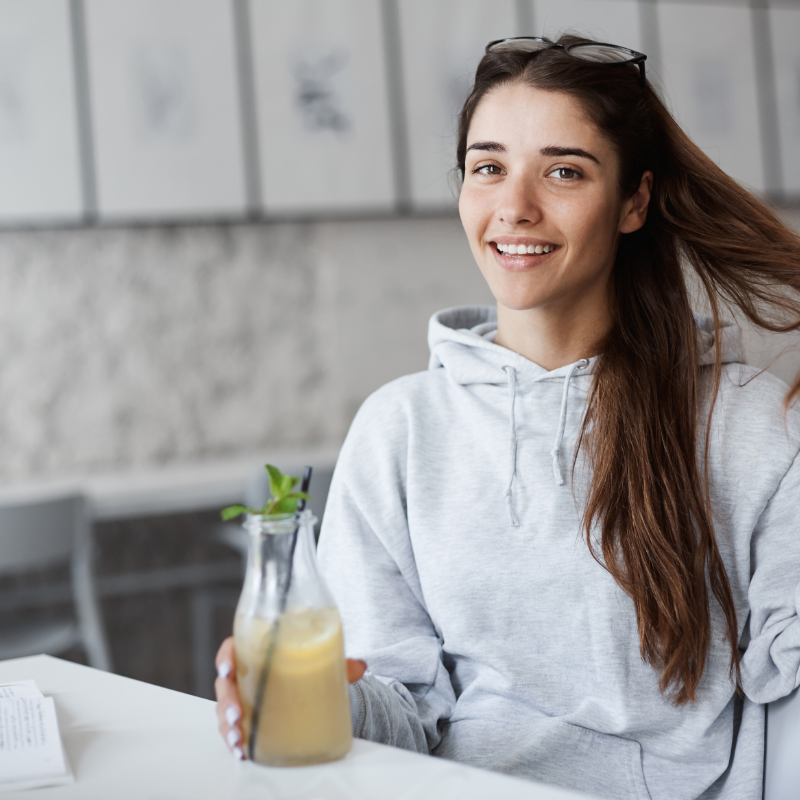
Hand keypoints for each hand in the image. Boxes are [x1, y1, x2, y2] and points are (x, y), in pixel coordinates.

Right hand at [214, 636, 366, 759]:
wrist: (304, 678)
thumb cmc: (302, 662)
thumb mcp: (319, 658)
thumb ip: (338, 662)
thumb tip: (361, 666)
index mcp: (254, 649)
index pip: (232, 648)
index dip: (225, 658)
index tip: (228, 669)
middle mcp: (245, 673)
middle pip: (226, 685)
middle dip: (227, 702)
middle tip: (238, 715)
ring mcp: (243, 695)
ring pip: (226, 709)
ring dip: (228, 726)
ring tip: (238, 738)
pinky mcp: (247, 715)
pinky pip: (233, 726)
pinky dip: (234, 739)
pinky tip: (241, 750)